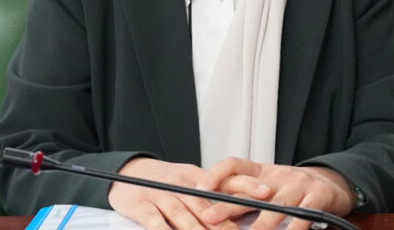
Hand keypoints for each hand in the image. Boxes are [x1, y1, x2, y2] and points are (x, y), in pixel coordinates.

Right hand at [108, 158, 239, 229]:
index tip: (266, 195)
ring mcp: (160, 194)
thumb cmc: (164, 181)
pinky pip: (154, 220)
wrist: (127, 172)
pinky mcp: (140, 205)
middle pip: (205, 204)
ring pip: (182, 214)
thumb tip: (238, 215)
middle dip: (225, 222)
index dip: (246, 187)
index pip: (225, 180)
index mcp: (196, 176)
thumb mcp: (190, 181)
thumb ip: (211, 197)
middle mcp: (180, 183)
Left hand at [196, 159, 353, 229]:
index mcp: (261, 172)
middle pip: (249, 191)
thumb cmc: (291, 189)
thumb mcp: (267, 187)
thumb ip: (243, 197)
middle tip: (208, 219)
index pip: (234, 165)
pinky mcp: (318, 197)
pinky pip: (303, 216)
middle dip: (226, 207)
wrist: (331, 184)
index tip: (199, 189)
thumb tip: (210, 211)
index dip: (216, 174)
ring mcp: (298, 185)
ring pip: (275, 208)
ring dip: (259, 226)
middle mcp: (277, 176)